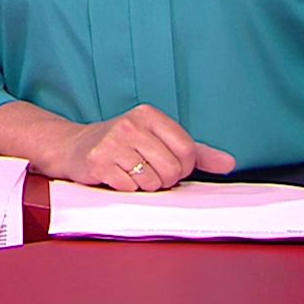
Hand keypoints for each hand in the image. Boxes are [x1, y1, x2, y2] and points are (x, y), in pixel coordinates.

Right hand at [44, 103, 237, 191]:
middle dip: (164, 179)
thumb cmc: (123, 145)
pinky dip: (125, 188)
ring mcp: (112, 142)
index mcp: (149, 115)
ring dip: (144, 186)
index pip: (188, 151)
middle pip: (172, 169)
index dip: (183, 167)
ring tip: (130, 173)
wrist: (74, 147)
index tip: (167, 164)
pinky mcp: (98, 162)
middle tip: (146, 171)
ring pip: (152, 182)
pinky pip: (129, 188)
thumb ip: (196, 153)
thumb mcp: (158, 141)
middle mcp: (131, 124)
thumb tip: (230, 164)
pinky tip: (115, 176)